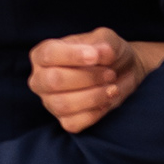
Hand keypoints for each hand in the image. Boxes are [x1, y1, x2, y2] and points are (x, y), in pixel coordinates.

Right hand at [26, 29, 163, 133]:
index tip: (95, 56)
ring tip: (112, 88)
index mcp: (43, 55)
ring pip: (62, 105)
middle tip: (110, 74)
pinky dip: (94, 113)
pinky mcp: (64, 120)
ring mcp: (50, 101)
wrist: (122, 71)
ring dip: (93, 97)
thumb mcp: (106, 40)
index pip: (48, 55)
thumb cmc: (107, 53)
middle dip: (87, 78)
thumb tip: (100, 53)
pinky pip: (73, 123)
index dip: (72, 56)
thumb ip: (102, 43)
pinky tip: (106, 101)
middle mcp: (40, 79)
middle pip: (53, 81)